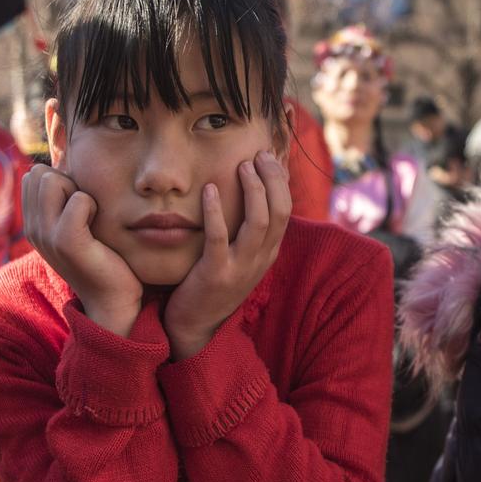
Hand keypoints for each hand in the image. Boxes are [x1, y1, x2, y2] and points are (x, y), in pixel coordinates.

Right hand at [23, 165, 142, 335]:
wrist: (113, 298)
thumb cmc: (102, 256)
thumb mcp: (74, 224)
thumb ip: (63, 199)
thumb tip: (62, 165)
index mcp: (32, 223)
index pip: (33, 175)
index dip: (60, 181)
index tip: (77, 209)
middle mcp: (32, 229)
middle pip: (41, 173)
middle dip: (68, 183)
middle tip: (86, 214)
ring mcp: (46, 236)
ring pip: (53, 180)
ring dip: (80, 192)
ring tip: (91, 219)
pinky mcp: (67, 242)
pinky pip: (79, 200)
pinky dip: (92, 206)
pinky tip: (98, 227)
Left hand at [163, 151, 291, 360]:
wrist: (195, 326)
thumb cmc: (214, 283)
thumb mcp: (240, 257)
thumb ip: (248, 230)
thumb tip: (251, 193)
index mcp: (268, 253)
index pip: (286, 210)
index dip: (280, 181)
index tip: (267, 157)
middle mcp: (260, 259)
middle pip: (280, 212)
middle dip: (272, 179)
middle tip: (258, 155)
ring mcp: (240, 268)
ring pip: (259, 222)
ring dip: (252, 190)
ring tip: (241, 166)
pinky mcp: (215, 274)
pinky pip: (219, 238)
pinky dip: (216, 211)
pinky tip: (210, 190)